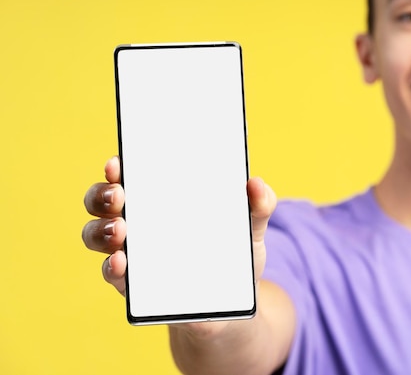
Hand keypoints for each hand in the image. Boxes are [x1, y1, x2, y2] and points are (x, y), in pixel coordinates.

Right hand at [82, 156, 276, 335]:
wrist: (231, 304)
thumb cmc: (234, 254)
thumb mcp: (250, 227)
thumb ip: (258, 205)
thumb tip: (256, 184)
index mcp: (162, 198)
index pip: (131, 174)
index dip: (118, 166)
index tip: (119, 162)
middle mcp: (138, 220)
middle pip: (102, 200)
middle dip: (103, 194)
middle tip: (120, 195)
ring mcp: (132, 253)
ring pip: (97, 235)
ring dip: (102, 230)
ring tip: (121, 230)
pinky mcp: (133, 286)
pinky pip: (113, 274)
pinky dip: (112, 268)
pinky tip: (122, 263)